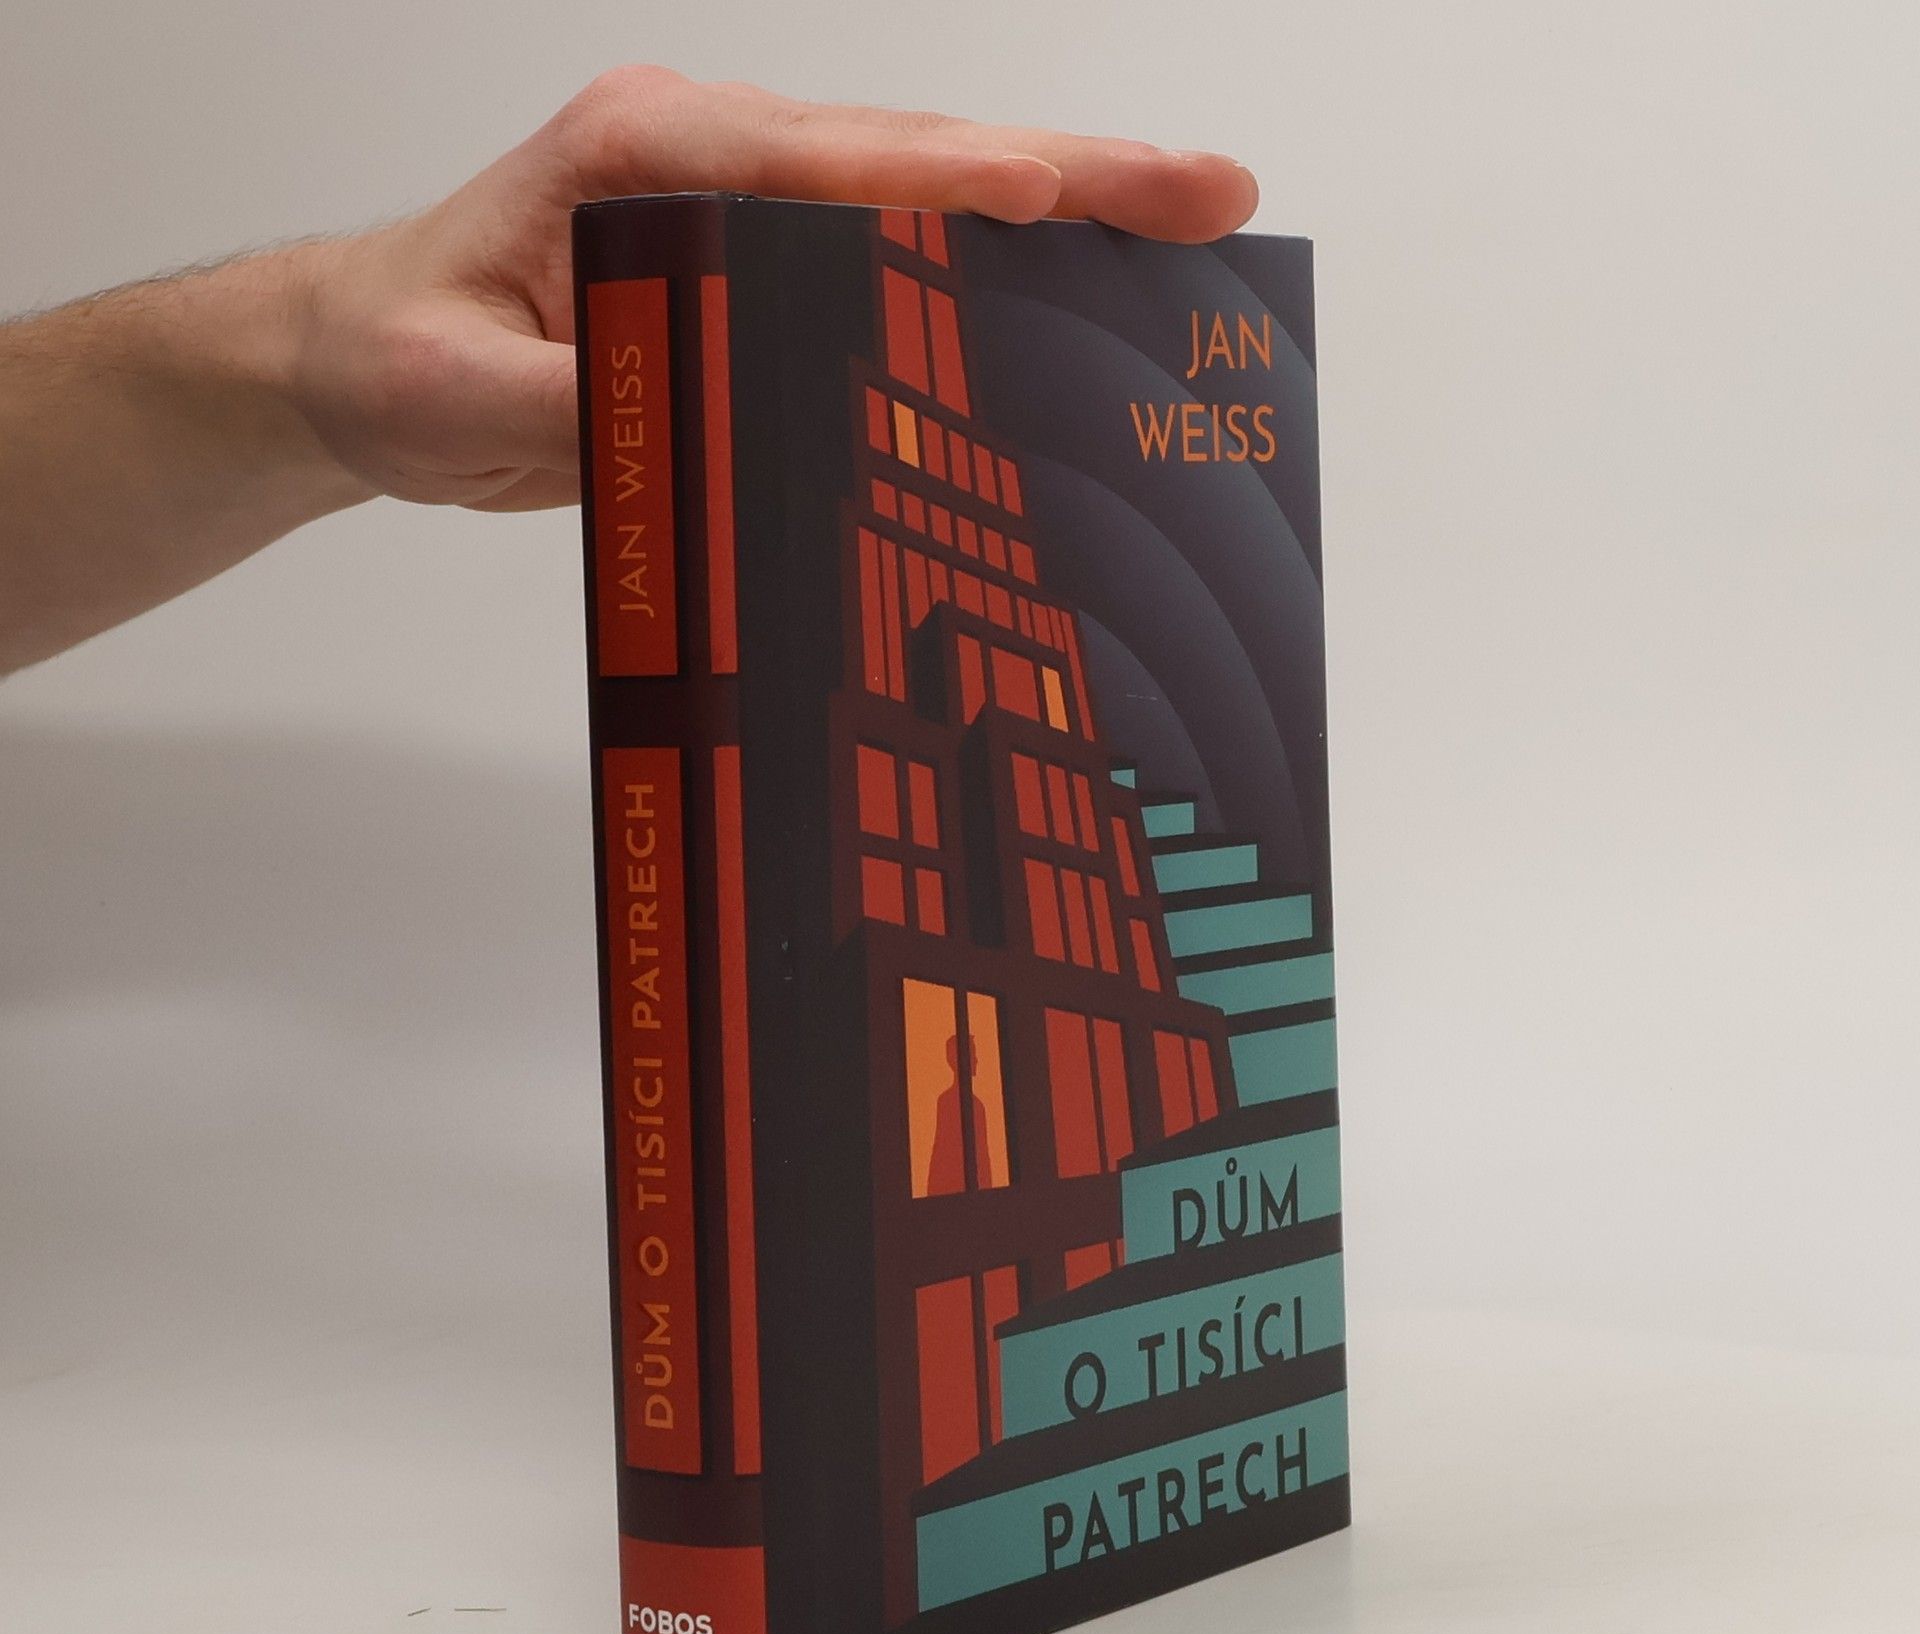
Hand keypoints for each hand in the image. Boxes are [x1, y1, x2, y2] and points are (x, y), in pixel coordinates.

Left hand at [292, 68, 1261, 512]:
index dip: (940, 182)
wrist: (369, 357)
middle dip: (1067, 179)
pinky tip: (1077, 297)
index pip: (816, 163)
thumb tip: (683, 417)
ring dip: (1059, 214)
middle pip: (912, 159)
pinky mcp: (761, 264)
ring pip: (925, 193)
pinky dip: (997, 267)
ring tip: (1186, 230)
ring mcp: (745, 207)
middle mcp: (710, 161)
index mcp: (642, 163)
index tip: (1043, 195)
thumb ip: (574, 406)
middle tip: (1205, 194)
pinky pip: (897, 254)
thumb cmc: (404, 355)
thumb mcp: (457, 400)